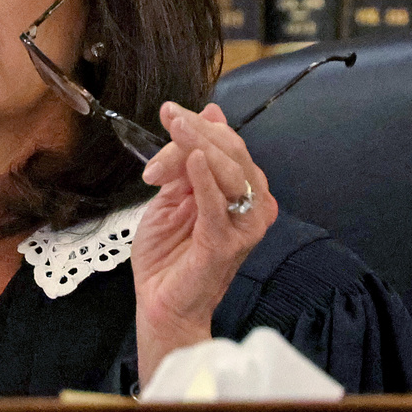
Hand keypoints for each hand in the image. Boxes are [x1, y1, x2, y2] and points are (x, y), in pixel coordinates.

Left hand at [131, 101, 276, 385]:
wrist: (159, 300)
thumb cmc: (168, 251)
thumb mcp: (172, 194)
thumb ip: (188, 158)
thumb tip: (209, 111)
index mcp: (242, 191)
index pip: (227, 146)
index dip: (199, 126)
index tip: (168, 111)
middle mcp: (252, 205)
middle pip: (231, 154)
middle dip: (198, 131)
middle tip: (170, 115)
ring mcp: (242, 226)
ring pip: (229, 173)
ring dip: (199, 146)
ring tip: (175, 129)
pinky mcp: (225, 244)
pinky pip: (218, 206)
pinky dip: (205, 180)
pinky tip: (192, 159)